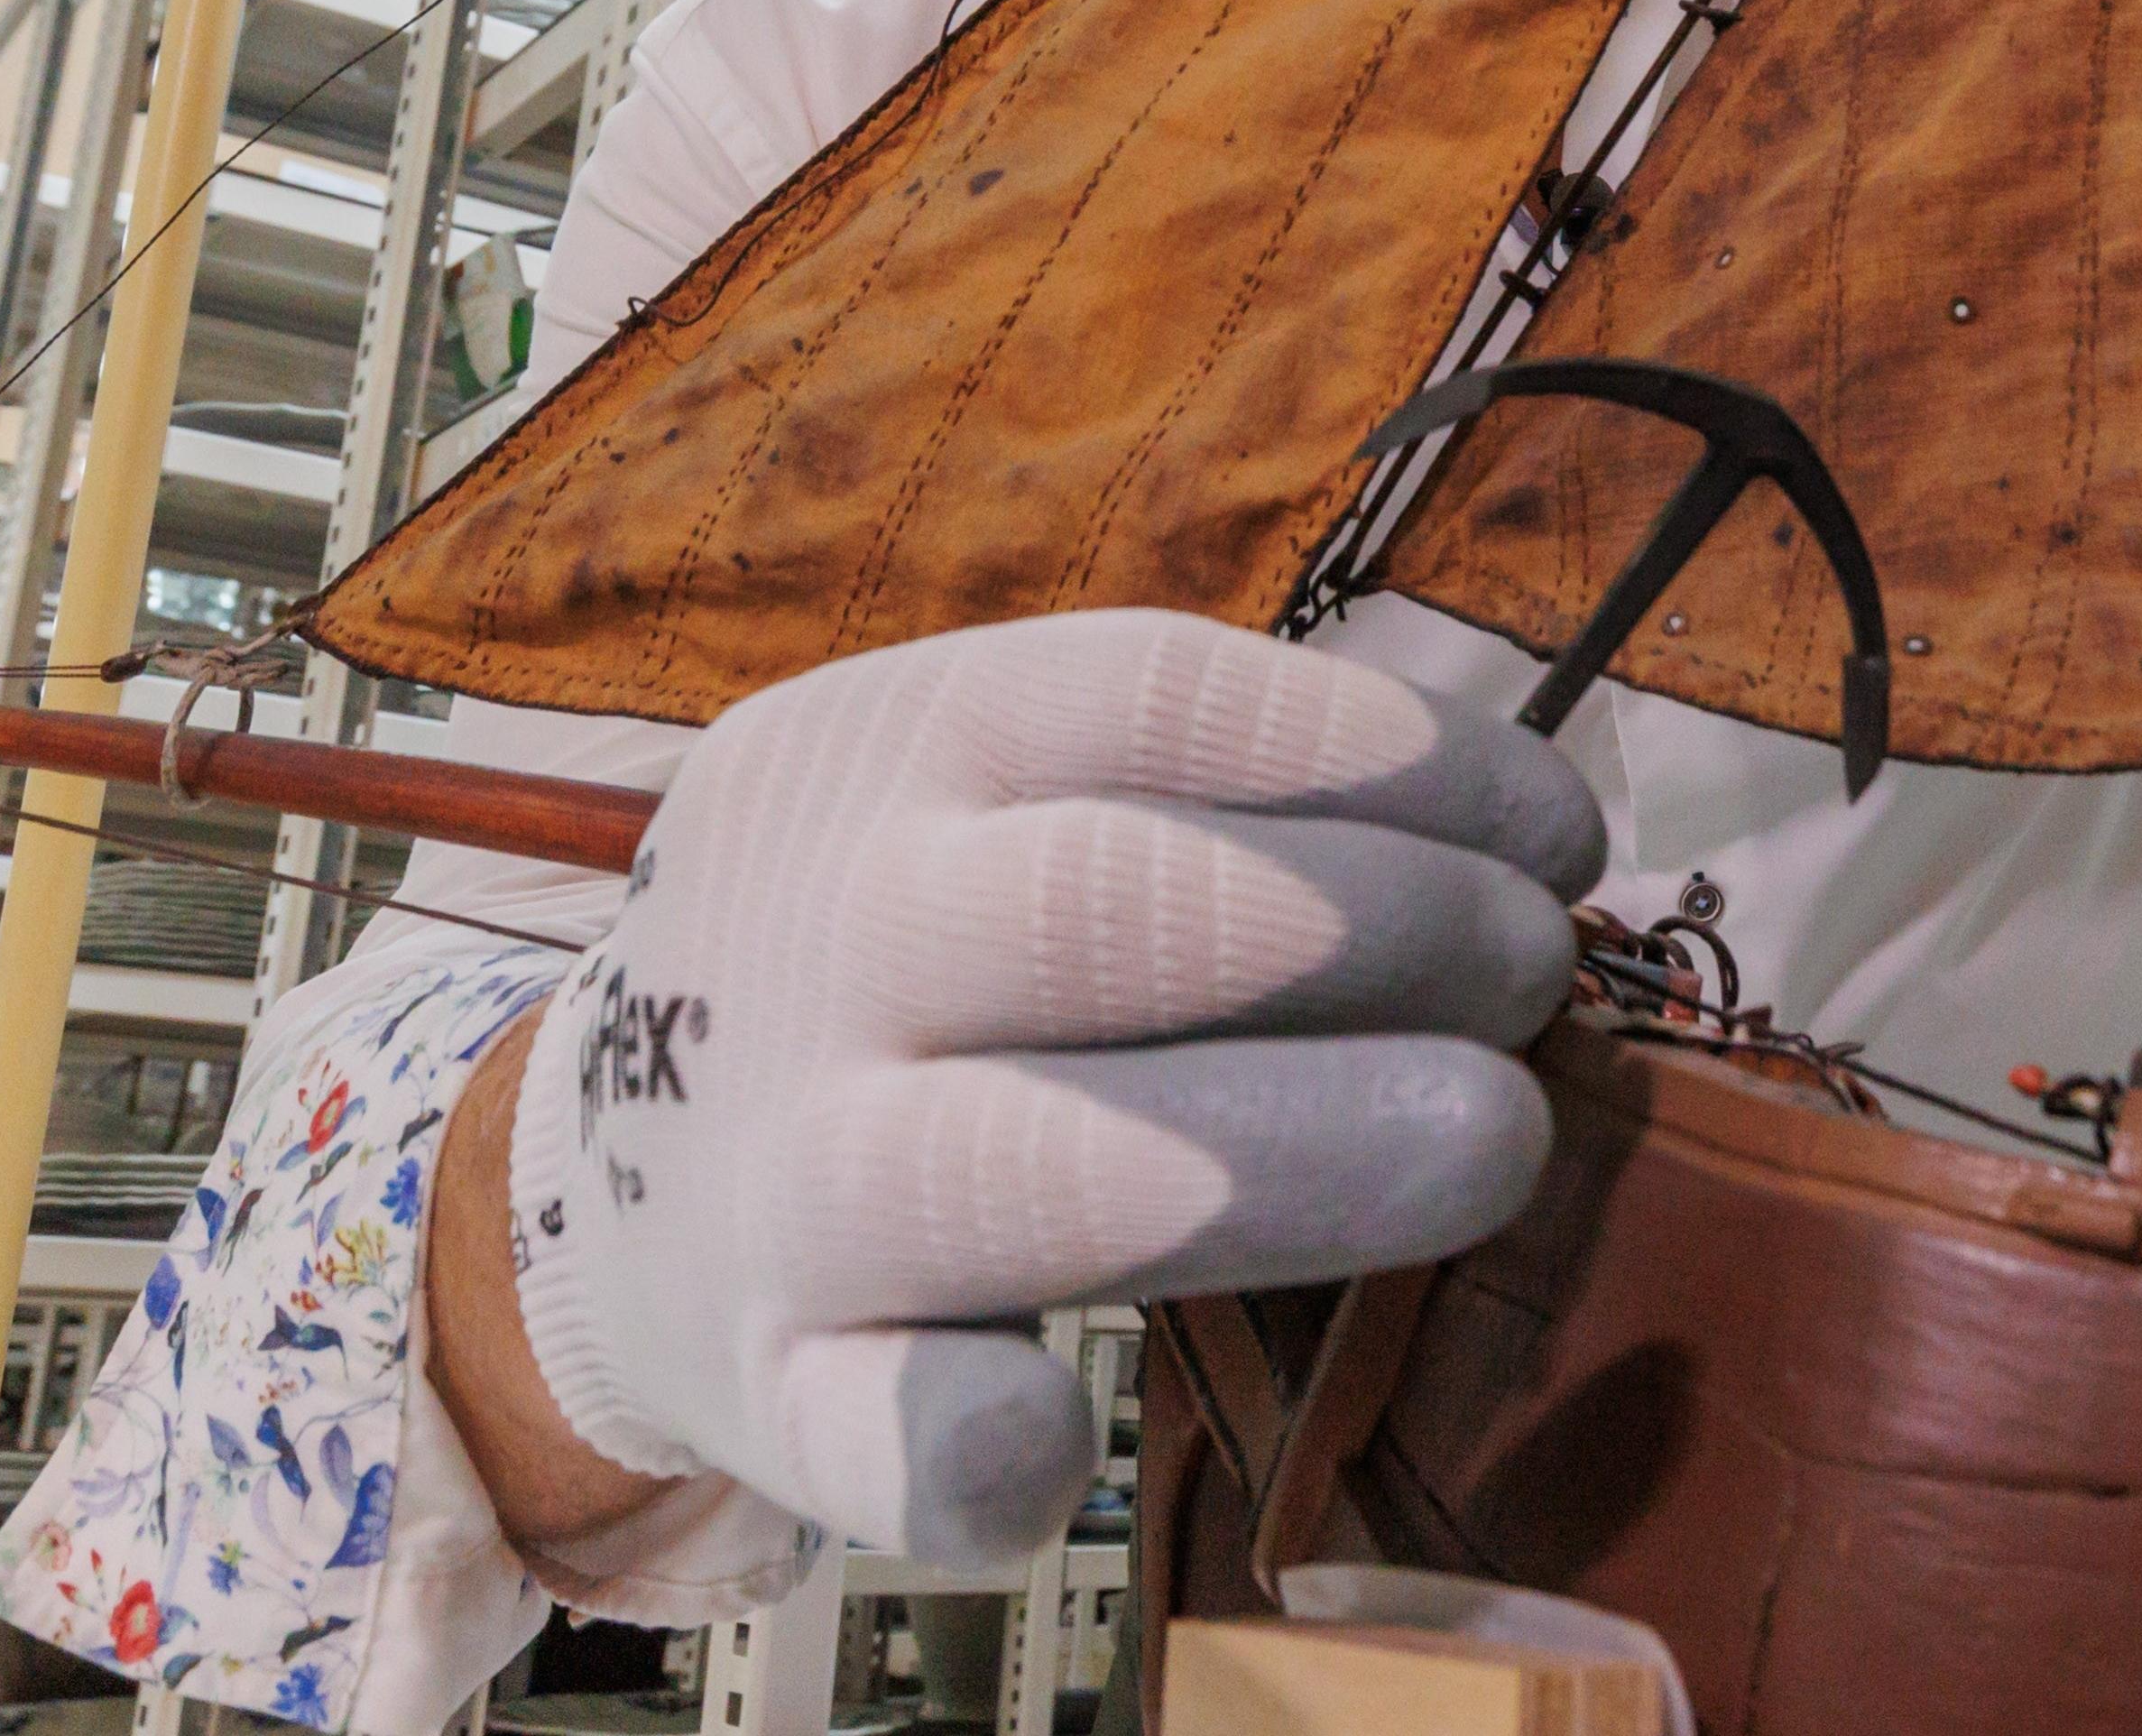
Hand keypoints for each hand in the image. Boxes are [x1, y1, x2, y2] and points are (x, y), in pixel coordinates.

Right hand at [495, 608, 1601, 1564]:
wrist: (587, 1177)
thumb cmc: (889, 953)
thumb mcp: (979, 793)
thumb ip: (1204, 795)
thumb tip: (1524, 835)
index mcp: (886, 750)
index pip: (1151, 696)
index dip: (1391, 758)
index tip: (1554, 832)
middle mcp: (823, 943)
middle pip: (1110, 905)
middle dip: (1378, 932)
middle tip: (1531, 984)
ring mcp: (781, 1170)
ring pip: (1024, 1164)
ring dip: (1296, 1156)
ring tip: (1493, 1140)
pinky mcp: (775, 1380)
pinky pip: (885, 1427)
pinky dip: (993, 1444)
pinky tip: (1089, 1431)